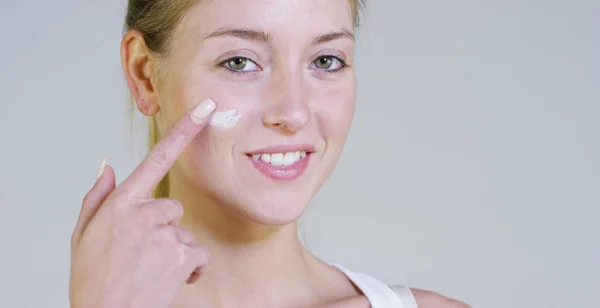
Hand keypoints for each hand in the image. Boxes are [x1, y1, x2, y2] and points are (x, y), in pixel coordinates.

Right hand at [69, 98, 215, 307]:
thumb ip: (97, 196)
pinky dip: (190, 269)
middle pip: (172, 208)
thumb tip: (108, 165)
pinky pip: (198, 255)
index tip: (206, 110)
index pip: (157, 157)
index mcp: (121, 203)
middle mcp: (144, 212)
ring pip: (185, 233)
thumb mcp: (83, 235)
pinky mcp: (181, 254)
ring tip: (150, 271)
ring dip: (175, 251)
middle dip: (164, 229)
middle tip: (142, 254)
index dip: (184, 131)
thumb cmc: (94, 278)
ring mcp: (164, 233)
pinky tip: (168, 282)